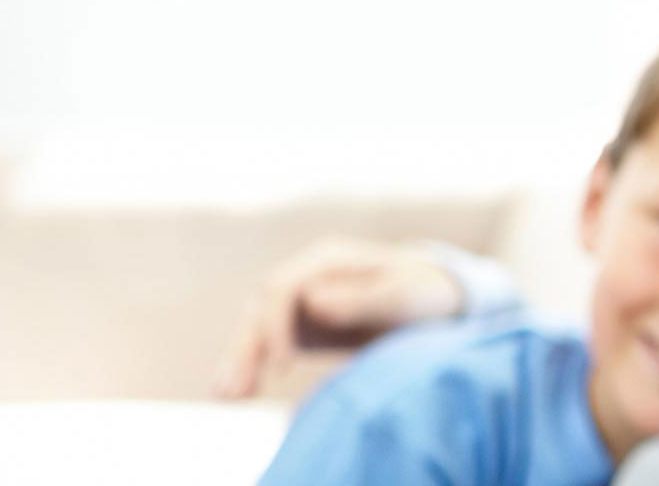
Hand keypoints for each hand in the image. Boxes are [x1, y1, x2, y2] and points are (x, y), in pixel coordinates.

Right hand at [213, 237, 464, 397]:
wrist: (435, 300)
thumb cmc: (423, 293)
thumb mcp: (403, 295)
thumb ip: (361, 299)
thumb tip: (312, 301)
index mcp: (328, 260)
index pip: (284, 290)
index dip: (277, 327)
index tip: (282, 366)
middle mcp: (305, 277)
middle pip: (261, 309)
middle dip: (245, 349)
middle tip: (231, 392)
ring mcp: (300, 301)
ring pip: (256, 328)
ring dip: (239, 361)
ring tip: (223, 398)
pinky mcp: (301, 327)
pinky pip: (267, 346)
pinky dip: (250, 367)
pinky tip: (232, 395)